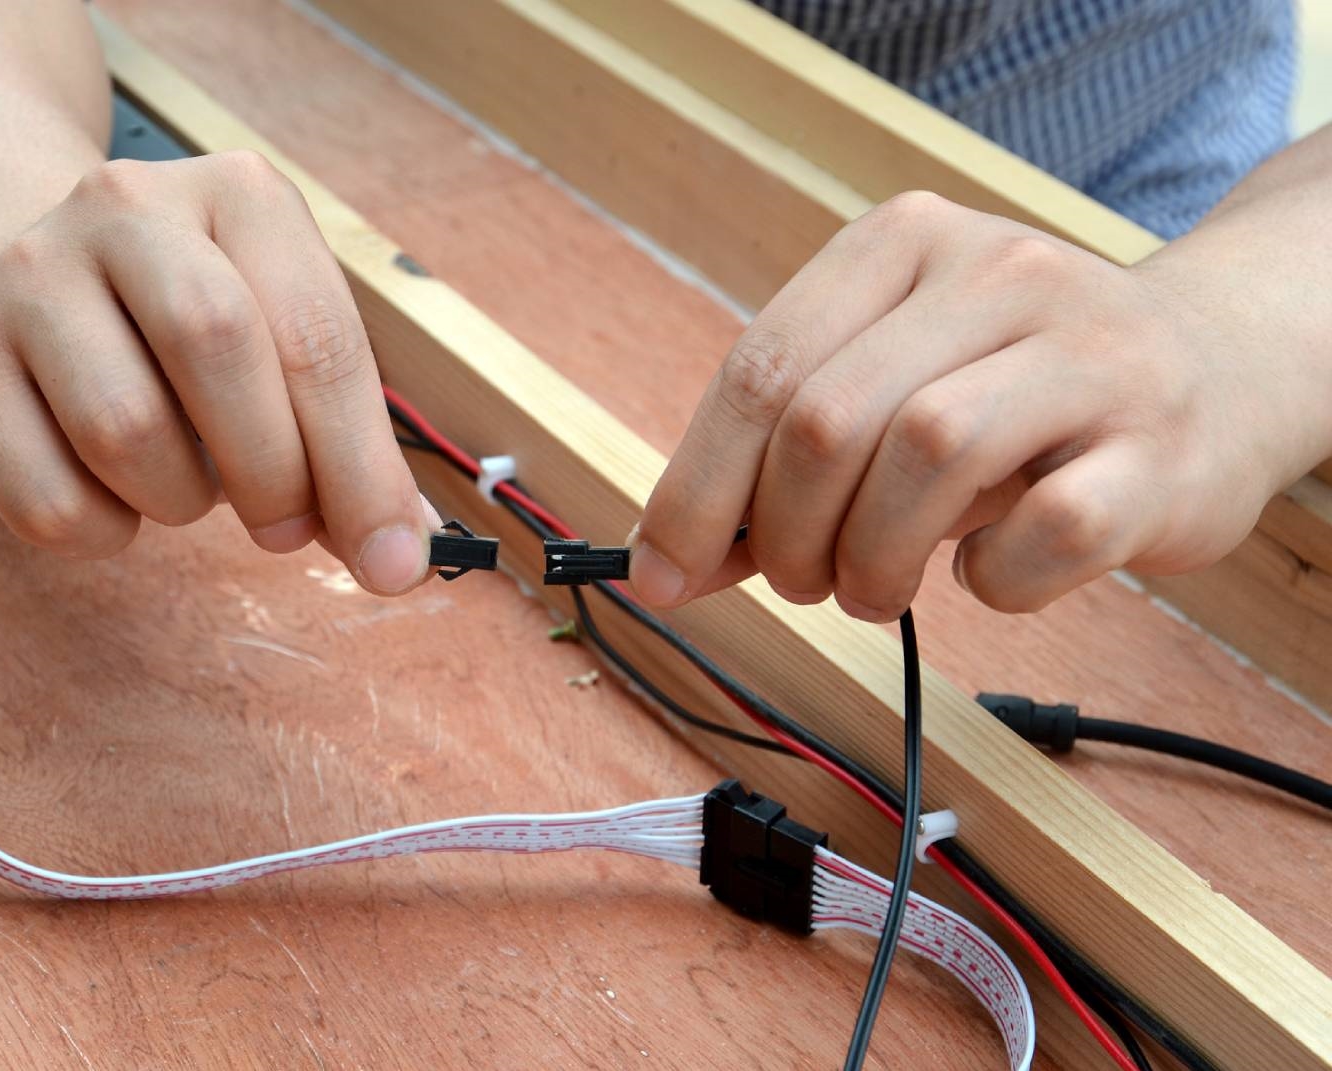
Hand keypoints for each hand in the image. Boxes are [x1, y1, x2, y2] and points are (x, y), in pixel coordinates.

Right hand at [0, 152, 437, 594]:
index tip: (392, 562)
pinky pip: (46, 497)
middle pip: (215, 349)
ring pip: (124, 429)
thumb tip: (400, 556)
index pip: (315, 334)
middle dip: (272, 472)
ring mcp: (26, 274)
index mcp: (237, 194)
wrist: (42, 279)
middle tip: (286, 526)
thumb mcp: (287, 349)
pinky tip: (115, 494)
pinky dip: (103, 531)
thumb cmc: (195, 334)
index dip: (360, 465)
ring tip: (187, 482)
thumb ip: (346, 445)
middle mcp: (124, 208)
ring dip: (181, 499)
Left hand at [630, 191, 1306, 619]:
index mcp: (901, 242)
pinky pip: (1045, 532)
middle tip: (802, 581)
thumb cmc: (1007, 394)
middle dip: (782, 537)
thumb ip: (774, 462)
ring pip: (926, 456)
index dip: (696, 490)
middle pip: (825, 422)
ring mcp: (1088, 351)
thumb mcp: (885, 386)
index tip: (662, 575)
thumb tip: (663, 566)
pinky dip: (992, 582)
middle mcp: (997, 270)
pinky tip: (989, 571)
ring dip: (870, 561)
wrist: (1211, 370)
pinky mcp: (1156, 447)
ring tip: (874, 588)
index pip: (760, 369)